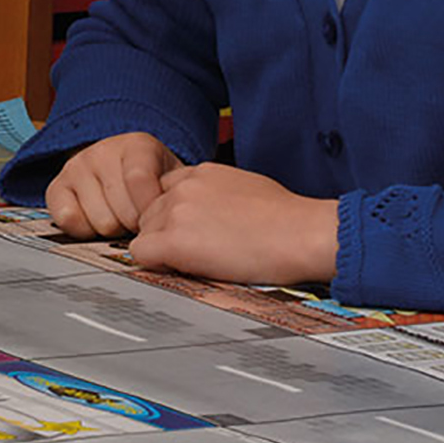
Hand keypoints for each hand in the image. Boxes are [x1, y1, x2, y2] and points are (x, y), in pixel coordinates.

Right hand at [46, 132, 177, 238]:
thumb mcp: (172, 183)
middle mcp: (103, 150)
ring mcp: (76, 167)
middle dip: (135, 224)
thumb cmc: (152, 183)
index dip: (150, 210)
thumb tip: (181, 228)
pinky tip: (96, 220)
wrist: (120, 171)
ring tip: (120, 218)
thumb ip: (177, 199)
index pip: (139, 181)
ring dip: (114, 229)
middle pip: (122, 210)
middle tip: (139, 219)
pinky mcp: (56, 187)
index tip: (158, 218)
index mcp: (137, 145)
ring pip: (100, 221)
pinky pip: (69, 221)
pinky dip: (85, 231)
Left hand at [131, 162, 338, 285]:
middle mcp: (183, 187)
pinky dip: (156, 265)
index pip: (164, 191)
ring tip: (197, 263)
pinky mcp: (174, 241)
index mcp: (201, 172)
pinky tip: (182, 270)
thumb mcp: (245, 188)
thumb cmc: (287, 218)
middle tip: (195, 253)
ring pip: (144, 233)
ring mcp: (176, 212)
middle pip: (150, 213)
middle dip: (165, 233)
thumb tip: (210, 214)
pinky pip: (141, 254)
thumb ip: (216, 195)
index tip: (190, 232)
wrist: (301, 233)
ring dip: (163, 250)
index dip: (173, 215)